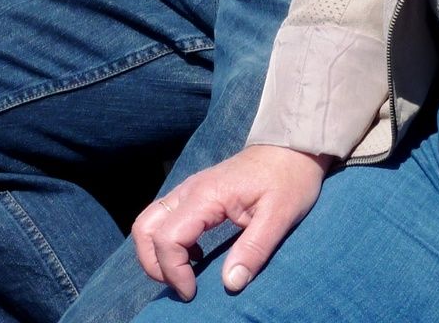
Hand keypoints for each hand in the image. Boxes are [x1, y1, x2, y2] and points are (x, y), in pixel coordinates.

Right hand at [132, 145, 327, 300]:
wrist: (293, 145)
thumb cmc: (290, 179)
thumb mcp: (280, 217)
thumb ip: (253, 249)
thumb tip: (230, 284)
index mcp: (207, 195)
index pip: (167, 238)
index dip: (173, 272)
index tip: (193, 292)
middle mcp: (191, 189)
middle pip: (145, 228)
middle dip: (154, 264)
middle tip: (182, 286)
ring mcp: (191, 188)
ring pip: (150, 221)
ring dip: (156, 253)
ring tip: (184, 274)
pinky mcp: (196, 192)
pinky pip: (165, 217)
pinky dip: (167, 242)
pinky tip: (197, 256)